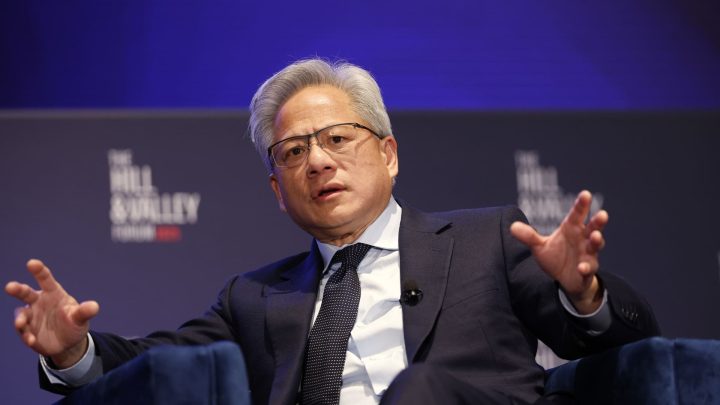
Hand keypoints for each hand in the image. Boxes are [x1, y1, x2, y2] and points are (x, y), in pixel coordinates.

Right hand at [5, 259, 98, 367]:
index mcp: (53, 293)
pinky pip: (24, 332)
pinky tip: (32, 340)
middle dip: (18, 289)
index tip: (32, 263)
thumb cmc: (73, 322)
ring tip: (21, 324)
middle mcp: (39, 303)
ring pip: (22, 315)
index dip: (39, 271)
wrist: (68, 343)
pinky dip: (27, 336)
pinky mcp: (28, 331)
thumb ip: (84, 312)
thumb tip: (94, 307)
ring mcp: (32, 317)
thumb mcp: (80, 318)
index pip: (45, 279)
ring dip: (20, 319)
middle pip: (26, 293)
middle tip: (10, 286)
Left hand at [510, 191, 606, 313]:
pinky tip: (582, 267)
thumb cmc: (556, 257)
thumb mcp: (540, 246)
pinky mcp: (587, 271)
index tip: (585, 194)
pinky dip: (586, 268)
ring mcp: (587, 255)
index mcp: (572, 230)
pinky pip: (588, 269)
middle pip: (593, 228)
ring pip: (595, 247)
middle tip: (603, 214)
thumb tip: (512, 226)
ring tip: (596, 236)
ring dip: (597, 241)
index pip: (577, 215)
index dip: (581, 205)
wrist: (565, 280)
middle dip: (598, 222)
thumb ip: (529, 236)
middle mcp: (583, 240)